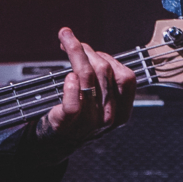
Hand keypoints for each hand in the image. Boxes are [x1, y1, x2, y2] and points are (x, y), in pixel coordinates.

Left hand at [37, 27, 137, 153]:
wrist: (56, 141)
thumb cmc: (78, 116)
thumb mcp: (100, 102)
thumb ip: (103, 82)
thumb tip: (93, 51)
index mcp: (122, 112)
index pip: (126, 78)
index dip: (110, 59)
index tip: (93, 51)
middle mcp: (109, 117)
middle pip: (104, 72)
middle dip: (88, 50)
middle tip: (71, 40)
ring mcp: (89, 122)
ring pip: (87, 78)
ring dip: (75, 53)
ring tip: (65, 40)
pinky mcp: (68, 123)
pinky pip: (73, 103)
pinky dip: (70, 86)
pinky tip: (68, 76)